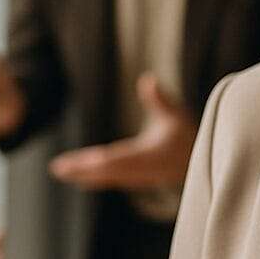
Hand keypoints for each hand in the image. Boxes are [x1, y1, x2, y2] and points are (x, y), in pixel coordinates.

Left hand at [48, 73, 197, 190]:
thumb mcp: (176, 115)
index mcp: (148, 156)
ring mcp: (138, 177)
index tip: (77, 162)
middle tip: (56, 168)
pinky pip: (111, 179)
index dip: (95, 162)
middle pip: (105, 171)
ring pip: (106, 177)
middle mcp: (140, 170)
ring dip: (83, 175)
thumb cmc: (188, 136)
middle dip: (81, 170)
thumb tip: (148, 79)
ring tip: (60, 171)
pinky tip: (80, 179)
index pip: (116, 159)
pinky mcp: (136, 178)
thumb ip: (160, 100)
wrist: (203, 162)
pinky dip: (94, 178)